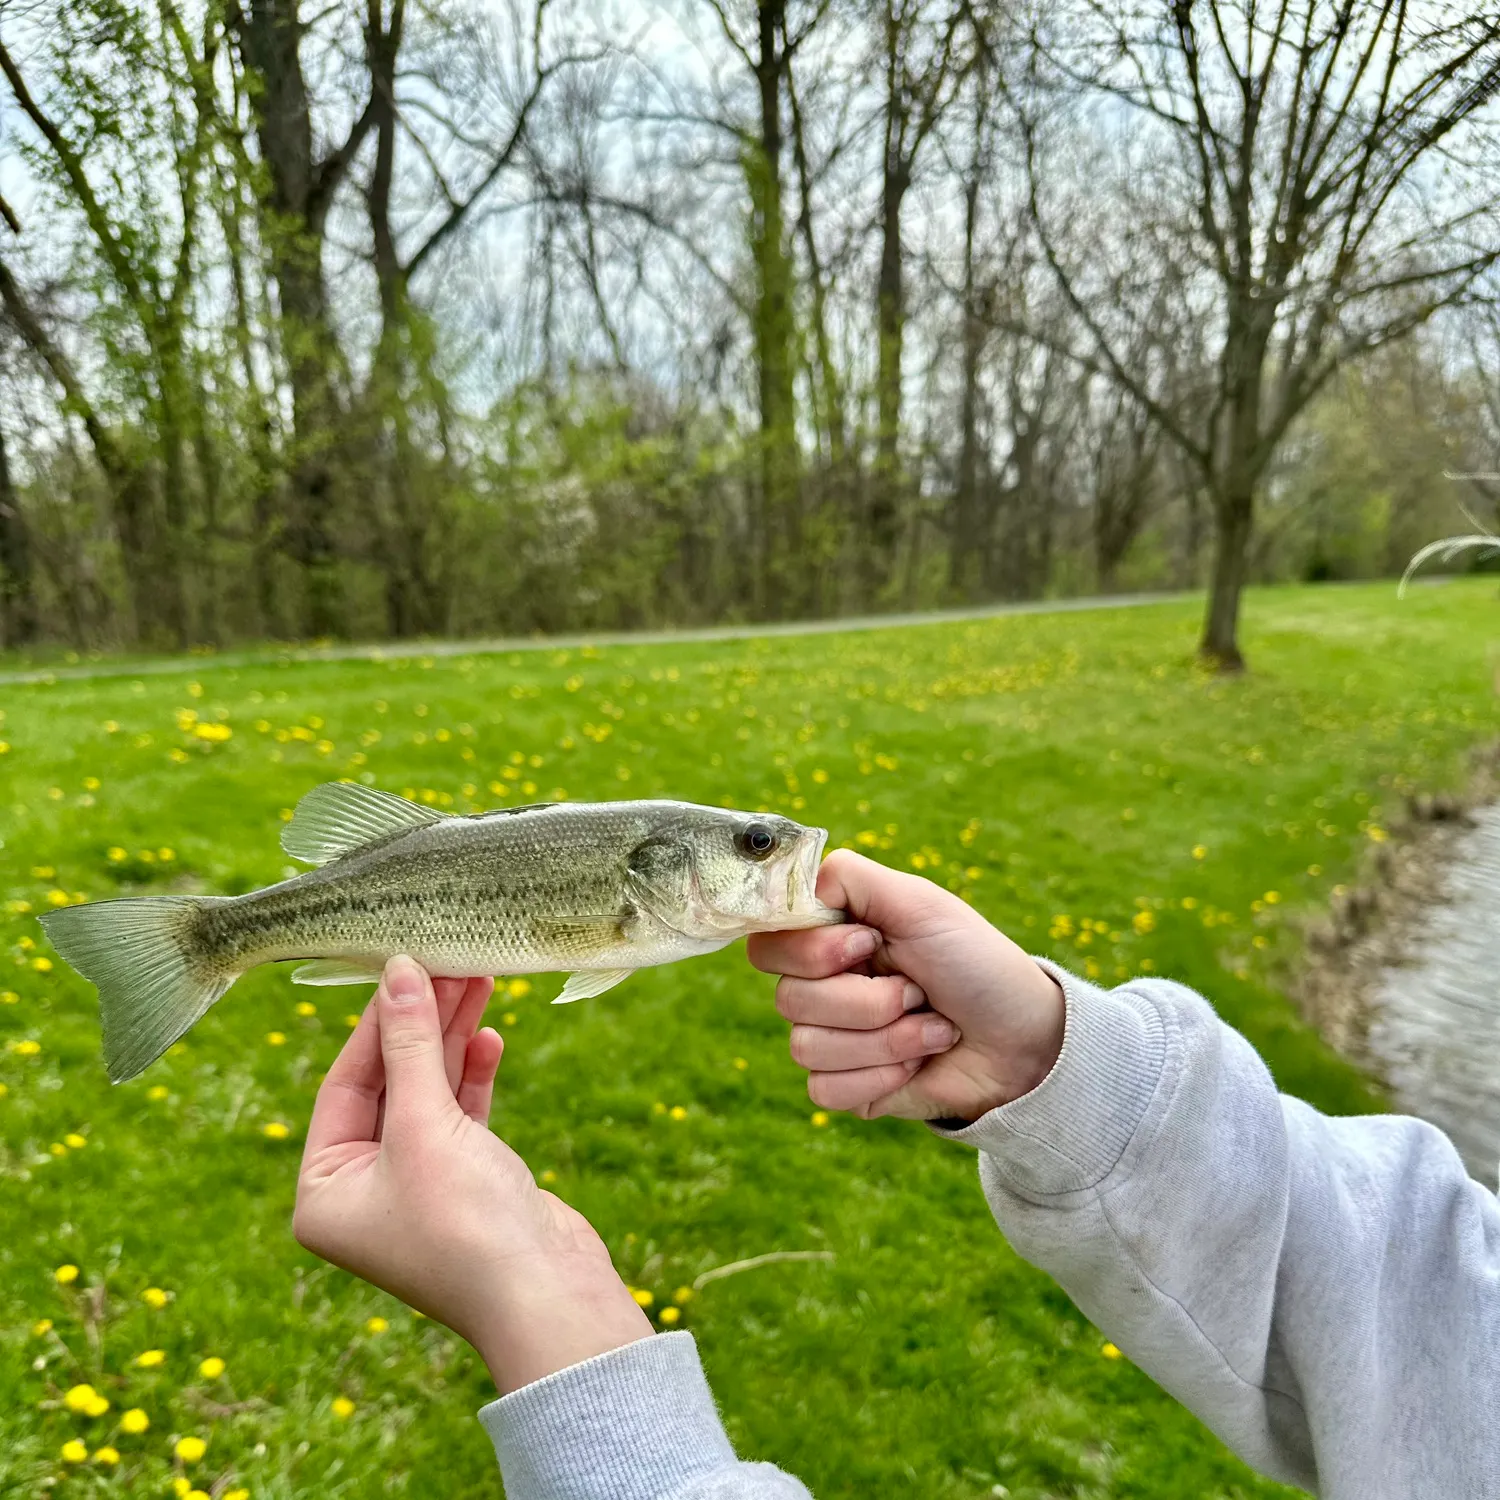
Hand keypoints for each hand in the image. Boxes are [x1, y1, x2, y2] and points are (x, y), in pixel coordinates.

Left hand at [293, 955, 651, 1393]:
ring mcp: (417, 1186)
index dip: (376, 1024)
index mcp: (324, 1191)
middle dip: (421, 1024)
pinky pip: (461, 1114)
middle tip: (449, 962)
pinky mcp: (466, 1181)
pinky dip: (474, 1074)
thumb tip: (397, 969)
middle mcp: (363, 1189)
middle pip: (388, 1083)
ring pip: (429, 1092)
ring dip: (453, 1038)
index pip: (344, 1084)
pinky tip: (490, 1036)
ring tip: (478, 978)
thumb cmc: (464, 1222)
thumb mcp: (424, 1124)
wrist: (544, 1294)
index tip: (404, 965)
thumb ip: (410, 1044)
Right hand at [747, 850, 1064, 1122]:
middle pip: (789, 999)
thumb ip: (847, 876)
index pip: (769, 943)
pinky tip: (919, 1064)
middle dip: (869, 1000)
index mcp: (833, 936)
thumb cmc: (977, 964)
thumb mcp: (920, 902)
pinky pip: (825, 1088)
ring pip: (807, 1047)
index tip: (868, 945)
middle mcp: (824, 985)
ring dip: (887, 1039)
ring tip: (931, 1028)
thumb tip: (791, 884)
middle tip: (917, 990)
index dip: (813, 951)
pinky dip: (883, 1076)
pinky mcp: (847, 1086)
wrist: (1024, 1041)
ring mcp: (833, 1037)